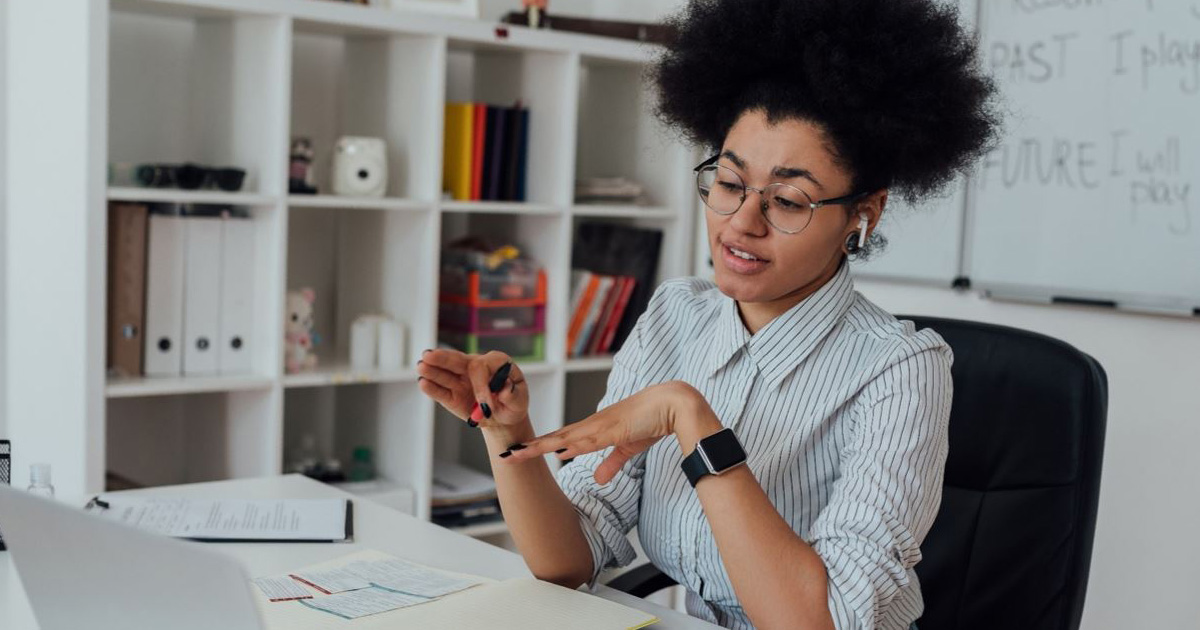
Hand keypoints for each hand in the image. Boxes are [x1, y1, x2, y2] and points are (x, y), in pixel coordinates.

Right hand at [417, 349, 529, 428]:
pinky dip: (432, 387)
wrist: (503, 418)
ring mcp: (461, 380)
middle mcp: (475, 367)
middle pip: (458, 360)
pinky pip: (441, 391)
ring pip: (445, 372)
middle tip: (429, 356)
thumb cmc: (513, 405)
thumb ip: (514, 395)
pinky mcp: (451, 395)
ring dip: (432, 369)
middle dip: (444, 358)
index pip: (481, 367)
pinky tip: (423, 382)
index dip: (481, 385)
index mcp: (495, 363)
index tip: (485, 405)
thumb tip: (504, 389)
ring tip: (421, 365)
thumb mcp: (520, 401)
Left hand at [502, 381, 705, 484]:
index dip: (540, 446)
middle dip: (531, 447)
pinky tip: (558, 451)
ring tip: (520, 453)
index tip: (520, 452)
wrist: (672, 404)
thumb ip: (611, 463)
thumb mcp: (628, 448)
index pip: (561, 439)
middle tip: (507, 454)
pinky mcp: (615, 428)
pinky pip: (591, 439)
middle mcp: (593, 425)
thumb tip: (598, 479)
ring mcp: (602, 425)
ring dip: (543, 446)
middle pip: (556, 437)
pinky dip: (573, 445)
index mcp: (594, 428)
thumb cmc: (651, 421)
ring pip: (566, 438)